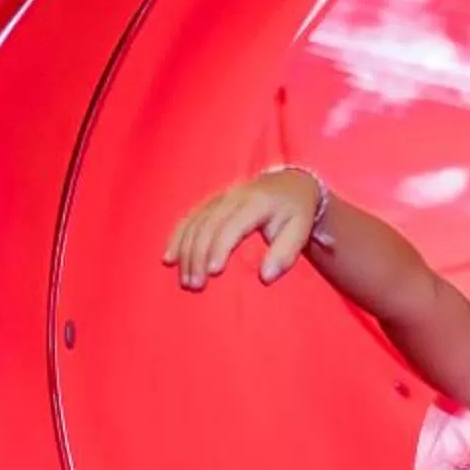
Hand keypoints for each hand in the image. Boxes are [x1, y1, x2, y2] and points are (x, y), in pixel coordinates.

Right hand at [162, 167, 327, 291]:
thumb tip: (265, 277)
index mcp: (256, 202)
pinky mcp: (211, 202)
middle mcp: (233, 197)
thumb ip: (285, 254)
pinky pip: (189, 217)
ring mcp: (219, 197)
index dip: (219, 248)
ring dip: (185, 251)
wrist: (290, 184)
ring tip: (184, 279)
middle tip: (194, 285)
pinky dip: (177, 237)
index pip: (231, 226)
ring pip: (194, 222)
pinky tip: (169, 257)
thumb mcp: (300, 231)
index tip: (213, 273)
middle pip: (207, 226)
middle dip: (197, 256)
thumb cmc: (296, 212)